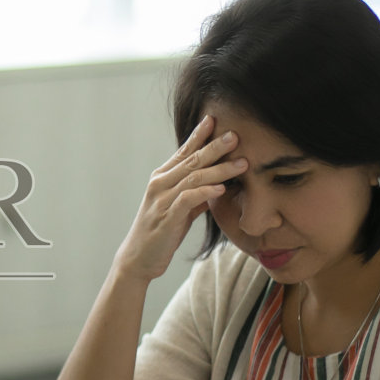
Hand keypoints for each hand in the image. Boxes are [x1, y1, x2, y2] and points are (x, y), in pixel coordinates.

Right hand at [112, 115, 246, 283]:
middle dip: (215, 147)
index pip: (183, 151)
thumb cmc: (159, 233)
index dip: (199, 135)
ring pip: (193, 177)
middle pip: (191, 160)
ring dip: (219, 169)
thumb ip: (195, 196)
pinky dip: (206, 192)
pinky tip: (221, 189)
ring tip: (242, 163)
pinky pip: (188, 199)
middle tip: (236, 135)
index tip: (215, 119)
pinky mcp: (166, 218)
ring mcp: (162, 200)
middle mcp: (160, 184)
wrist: (138, 259)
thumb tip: (216, 185)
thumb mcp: (179, 211)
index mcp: (162, 178)